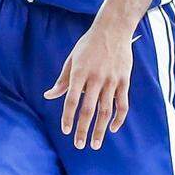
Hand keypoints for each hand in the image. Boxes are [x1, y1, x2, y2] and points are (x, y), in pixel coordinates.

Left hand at [43, 21, 132, 150]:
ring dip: (101, 130)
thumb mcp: (72, 59)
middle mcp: (95, 78)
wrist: (112, 29)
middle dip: (83, 129)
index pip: (71, 99)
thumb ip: (62, 80)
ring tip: (96, 144)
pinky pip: (122, 104)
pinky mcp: (124, 81)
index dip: (67, 116)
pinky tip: (113, 128)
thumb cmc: (88, 45)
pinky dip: (118, 118)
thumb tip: (49, 95)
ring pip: (106, 111)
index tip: (65, 131)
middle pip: (88, 109)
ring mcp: (111, 81)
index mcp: (79, 72)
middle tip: (79, 145)